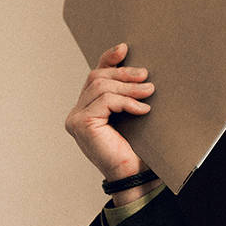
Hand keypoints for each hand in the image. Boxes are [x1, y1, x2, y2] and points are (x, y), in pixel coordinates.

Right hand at [66, 43, 157, 201]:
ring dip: (129, 87)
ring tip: (149, 91)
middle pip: (97, 77)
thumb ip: (130, 94)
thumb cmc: (139, 148)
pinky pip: (105, 100)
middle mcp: (77, 112)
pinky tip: (142, 109)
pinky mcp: (81, 124)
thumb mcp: (135, 113)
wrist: (138, 176)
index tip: (124, 48)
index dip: (108, 59)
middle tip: (146, 75)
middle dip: (123, 72)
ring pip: (101, 86)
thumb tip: (142, 70)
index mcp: (88, 108)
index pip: (95, 76)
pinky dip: (126, 101)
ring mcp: (76, 119)